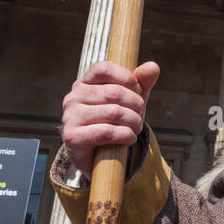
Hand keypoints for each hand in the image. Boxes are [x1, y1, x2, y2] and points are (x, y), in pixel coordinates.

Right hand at [62, 61, 159, 175]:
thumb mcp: (131, 100)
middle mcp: (73, 97)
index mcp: (84, 83)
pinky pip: (107, 132)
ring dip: (134, 122)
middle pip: (114, 92)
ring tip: (136, 128)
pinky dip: (125, 135)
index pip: (105, 69)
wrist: (99, 157)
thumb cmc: (115, 122)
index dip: (128, 79)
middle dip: (136, 105)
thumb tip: (153, 66)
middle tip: (140, 115)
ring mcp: (70, 117)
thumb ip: (142, 82)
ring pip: (114, 112)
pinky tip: (129, 138)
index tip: (138, 92)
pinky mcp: (72, 137)